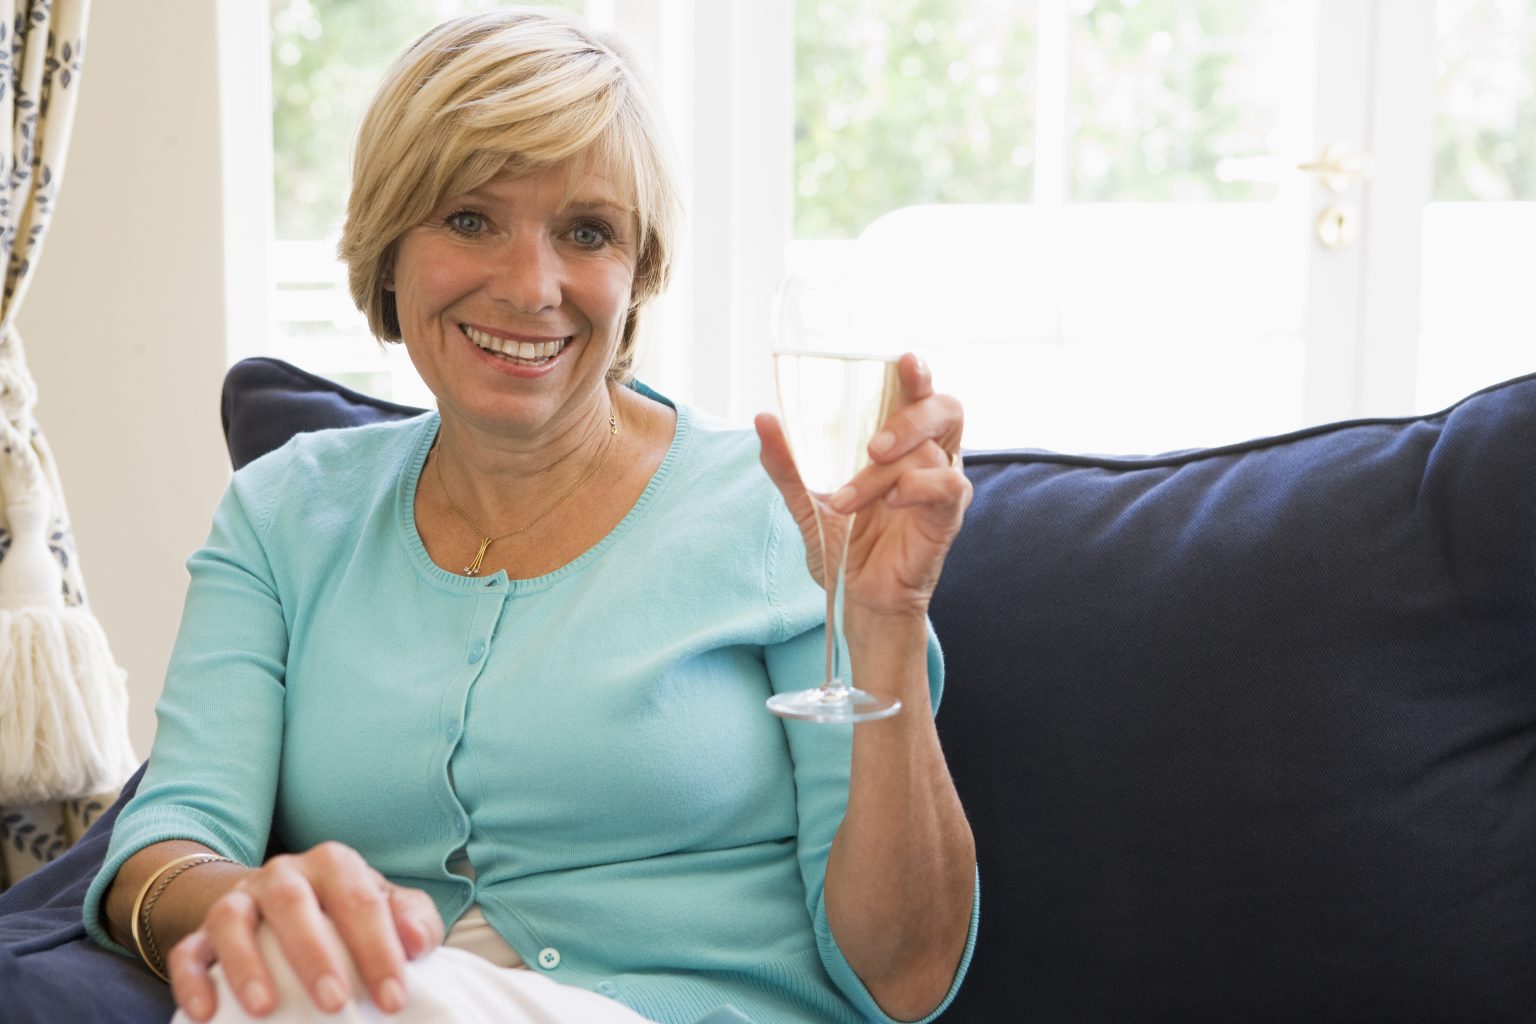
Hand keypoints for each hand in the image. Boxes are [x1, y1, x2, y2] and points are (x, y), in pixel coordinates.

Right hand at [167, 842, 443, 1020]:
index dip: (379, 951)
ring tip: (264, 1009)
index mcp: (334, 864)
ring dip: (246, 963)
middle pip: (292, 902)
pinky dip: (192, 980)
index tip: (393, 1000)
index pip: (360, 901)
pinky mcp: (201, 933)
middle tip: (335, 1003)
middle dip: (314, 954)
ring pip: (232, 919)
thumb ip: (413, 919)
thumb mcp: (387, 908)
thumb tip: (417, 942)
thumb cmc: (346, 913)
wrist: (280, 904)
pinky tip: (204, 1013)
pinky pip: (187, 951)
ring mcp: (238, 900)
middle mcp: (282, 874)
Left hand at [756, 353, 970, 622]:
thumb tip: (762, 418)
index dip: (917, 373)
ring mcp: (941, 486)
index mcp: (901, 442)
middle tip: (873, 445)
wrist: (855, 598)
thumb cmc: (844, 543)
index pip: (918, 394)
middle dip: (912, 415)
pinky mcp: (947, 518)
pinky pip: (948, 488)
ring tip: (846, 502)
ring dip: (882, 475)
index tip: (905, 359)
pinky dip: (918, 488)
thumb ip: (786, 463)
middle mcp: (929, 456)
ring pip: (930, 455)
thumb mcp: (805, 501)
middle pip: (946, 409)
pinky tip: (890, 503)